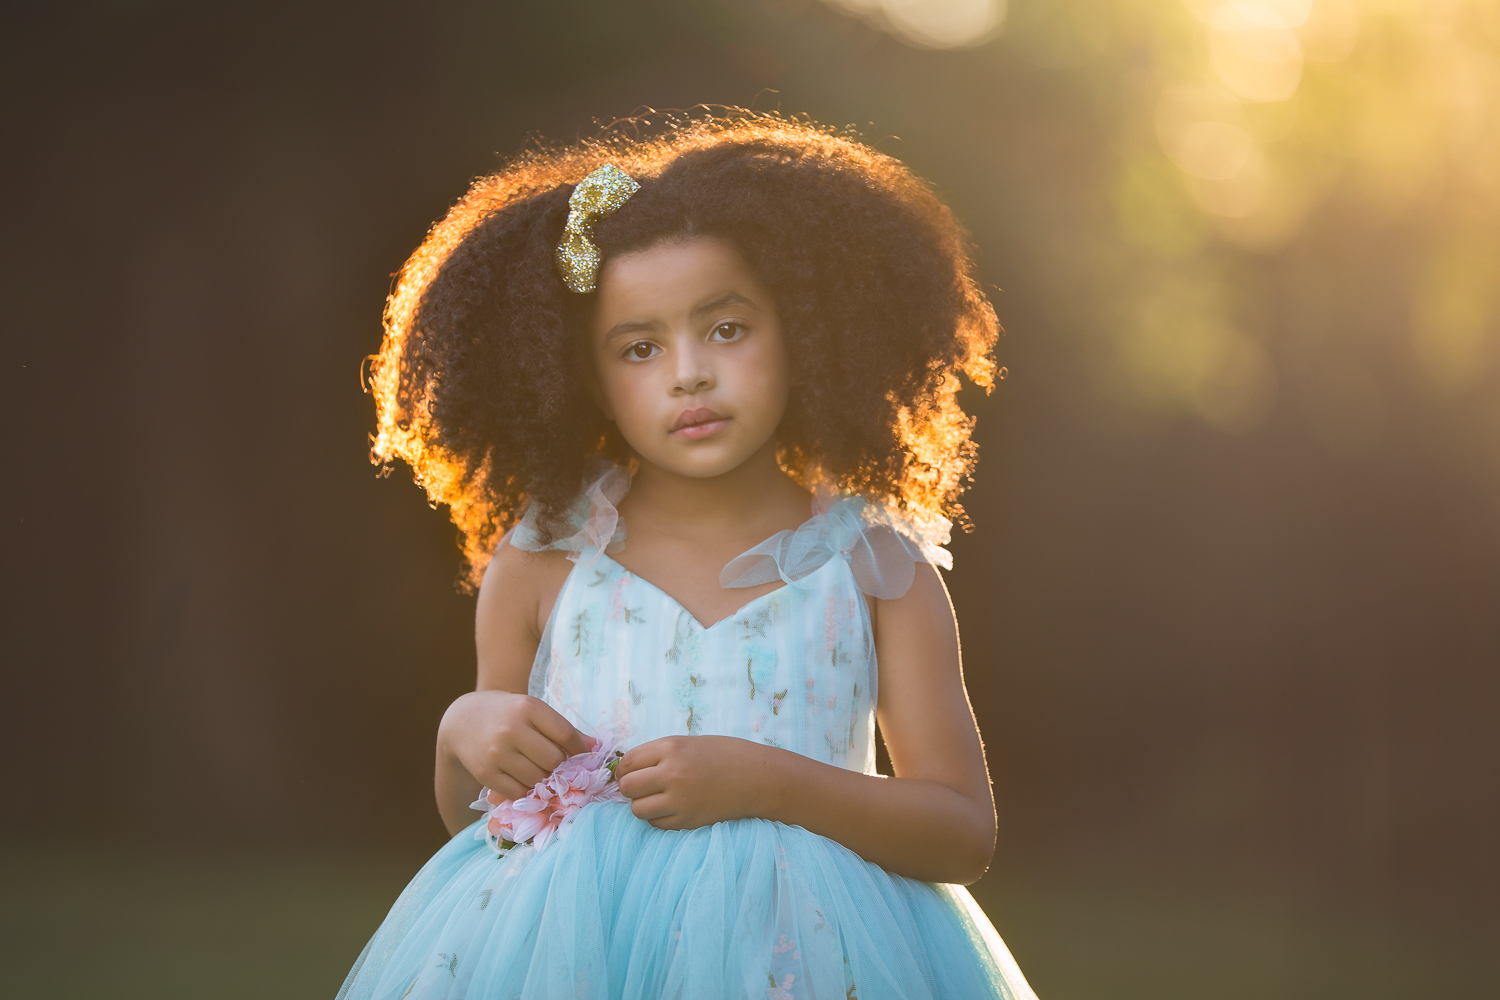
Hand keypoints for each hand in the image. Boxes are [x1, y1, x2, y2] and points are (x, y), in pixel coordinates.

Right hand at [438, 690, 591, 800]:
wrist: (462, 720)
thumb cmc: (507, 714)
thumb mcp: (532, 711)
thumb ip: (561, 728)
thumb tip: (595, 746)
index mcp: (527, 708)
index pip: (565, 734)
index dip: (580, 749)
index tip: (584, 756)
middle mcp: (511, 729)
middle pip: (553, 760)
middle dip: (561, 767)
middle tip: (558, 766)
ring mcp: (496, 752)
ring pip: (537, 779)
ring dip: (545, 780)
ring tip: (540, 771)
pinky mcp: (485, 772)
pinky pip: (518, 792)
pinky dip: (526, 791)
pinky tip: (524, 780)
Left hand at [614, 735, 776, 829]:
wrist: (756, 777)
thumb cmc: (723, 755)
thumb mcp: (687, 743)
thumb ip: (658, 754)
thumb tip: (627, 770)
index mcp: (671, 748)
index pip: (628, 762)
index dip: (624, 769)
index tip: (628, 772)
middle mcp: (672, 773)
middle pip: (627, 786)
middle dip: (629, 787)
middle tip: (640, 787)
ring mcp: (679, 800)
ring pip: (637, 809)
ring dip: (641, 804)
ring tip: (655, 798)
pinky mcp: (687, 821)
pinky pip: (656, 823)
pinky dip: (657, 817)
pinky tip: (671, 807)